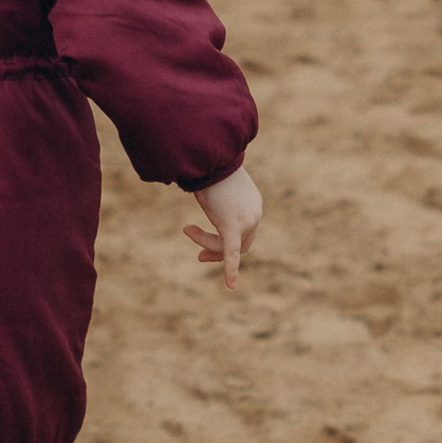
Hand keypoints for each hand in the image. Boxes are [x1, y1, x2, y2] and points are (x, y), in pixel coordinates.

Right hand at [183, 166, 261, 287]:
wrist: (210, 157)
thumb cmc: (211, 167)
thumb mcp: (219, 186)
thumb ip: (220, 200)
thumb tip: (207, 198)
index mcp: (254, 206)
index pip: (244, 234)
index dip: (224, 244)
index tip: (204, 249)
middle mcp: (255, 214)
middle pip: (240, 245)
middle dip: (217, 251)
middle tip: (199, 258)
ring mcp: (246, 221)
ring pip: (228, 246)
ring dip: (206, 244)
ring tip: (186, 229)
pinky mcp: (233, 225)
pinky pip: (231, 252)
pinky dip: (230, 269)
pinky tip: (231, 284)